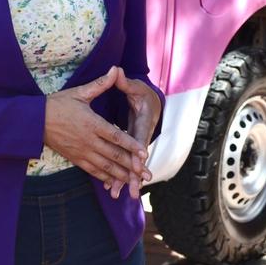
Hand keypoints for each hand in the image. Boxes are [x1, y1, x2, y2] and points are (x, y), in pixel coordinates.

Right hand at [45, 67, 149, 198]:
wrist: (34, 121)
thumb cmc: (58, 104)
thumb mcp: (79, 92)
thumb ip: (100, 84)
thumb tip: (115, 70)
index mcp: (92, 123)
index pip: (116, 136)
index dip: (131, 145)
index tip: (144, 152)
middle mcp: (88, 140)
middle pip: (114, 155)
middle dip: (132, 165)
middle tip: (146, 174)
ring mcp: (82, 151)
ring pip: (105, 166)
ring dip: (121, 175)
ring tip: (134, 182)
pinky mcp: (75, 158)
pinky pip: (92, 170)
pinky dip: (104, 177)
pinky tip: (114, 181)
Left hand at [106, 71, 161, 198]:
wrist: (152, 103)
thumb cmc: (143, 95)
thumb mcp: (135, 87)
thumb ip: (124, 82)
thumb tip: (117, 70)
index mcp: (143, 123)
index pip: (139, 138)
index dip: (138, 150)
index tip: (140, 162)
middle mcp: (141, 137)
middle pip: (137, 158)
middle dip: (135, 174)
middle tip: (134, 190)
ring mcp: (136, 146)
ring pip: (132, 165)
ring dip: (127, 180)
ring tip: (120, 195)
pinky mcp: (132, 151)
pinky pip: (125, 165)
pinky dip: (120, 176)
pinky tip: (112, 188)